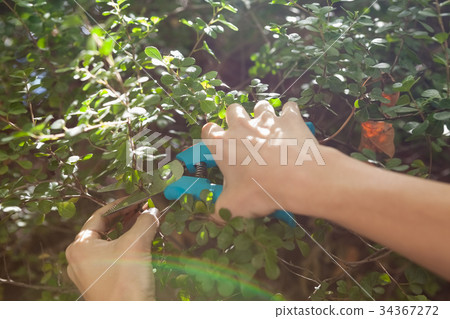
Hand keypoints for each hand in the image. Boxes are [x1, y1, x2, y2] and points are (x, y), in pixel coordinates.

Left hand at [65, 199, 158, 299]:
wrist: (131, 317)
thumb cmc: (127, 283)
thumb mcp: (137, 245)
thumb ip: (145, 222)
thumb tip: (153, 210)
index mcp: (80, 247)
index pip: (100, 216)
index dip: (121, 205)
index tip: (137, 199)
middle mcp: (79, 259)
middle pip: (105, 229)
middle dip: (126, 218)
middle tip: (144, 209)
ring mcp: (88, 273)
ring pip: (110, 243)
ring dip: (128, 231)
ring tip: (145, 223)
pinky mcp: (100, 282)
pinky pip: (112, 257)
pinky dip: (127, 246)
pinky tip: (142, 242)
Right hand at [201, 101, 338, 218]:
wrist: (296, 178)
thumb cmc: (259, 191)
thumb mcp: (232, 207)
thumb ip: (220, 210)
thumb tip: (214, 217)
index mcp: (222, 145)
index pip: (207, 131)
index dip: (211, 136)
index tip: (217, 144)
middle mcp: (241, 127)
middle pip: (232, 110)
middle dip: (236, 117)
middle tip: (244, 134)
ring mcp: (266, 120)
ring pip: (260, 106)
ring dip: (262, 114)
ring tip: (269, 128)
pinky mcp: (290, 119)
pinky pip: (289, 108)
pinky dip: (290, 115)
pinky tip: (292, 126)